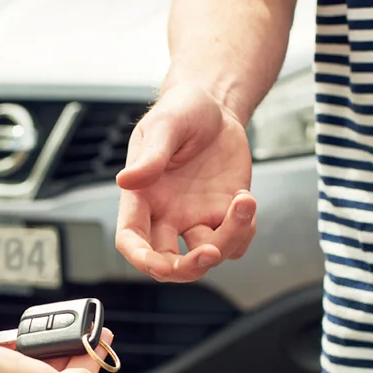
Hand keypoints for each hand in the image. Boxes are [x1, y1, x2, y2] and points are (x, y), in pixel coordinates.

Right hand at [115, 83, 256, 281]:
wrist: (215, 105)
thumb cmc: (182, 110)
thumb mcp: (165, 125)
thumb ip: (150, 155)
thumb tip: (126, 181)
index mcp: (141, 196)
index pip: (131, 239)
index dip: (141, 259)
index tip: (159, 265)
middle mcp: (166, 213)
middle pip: (170, 262)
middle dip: (189, 266)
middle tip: (211, 251)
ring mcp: (195, 216)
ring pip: (208, 254)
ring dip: (229, 239)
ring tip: (245, 201)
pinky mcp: (223, 212)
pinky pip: (235, 242)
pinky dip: (245, 232)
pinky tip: (246, 202)